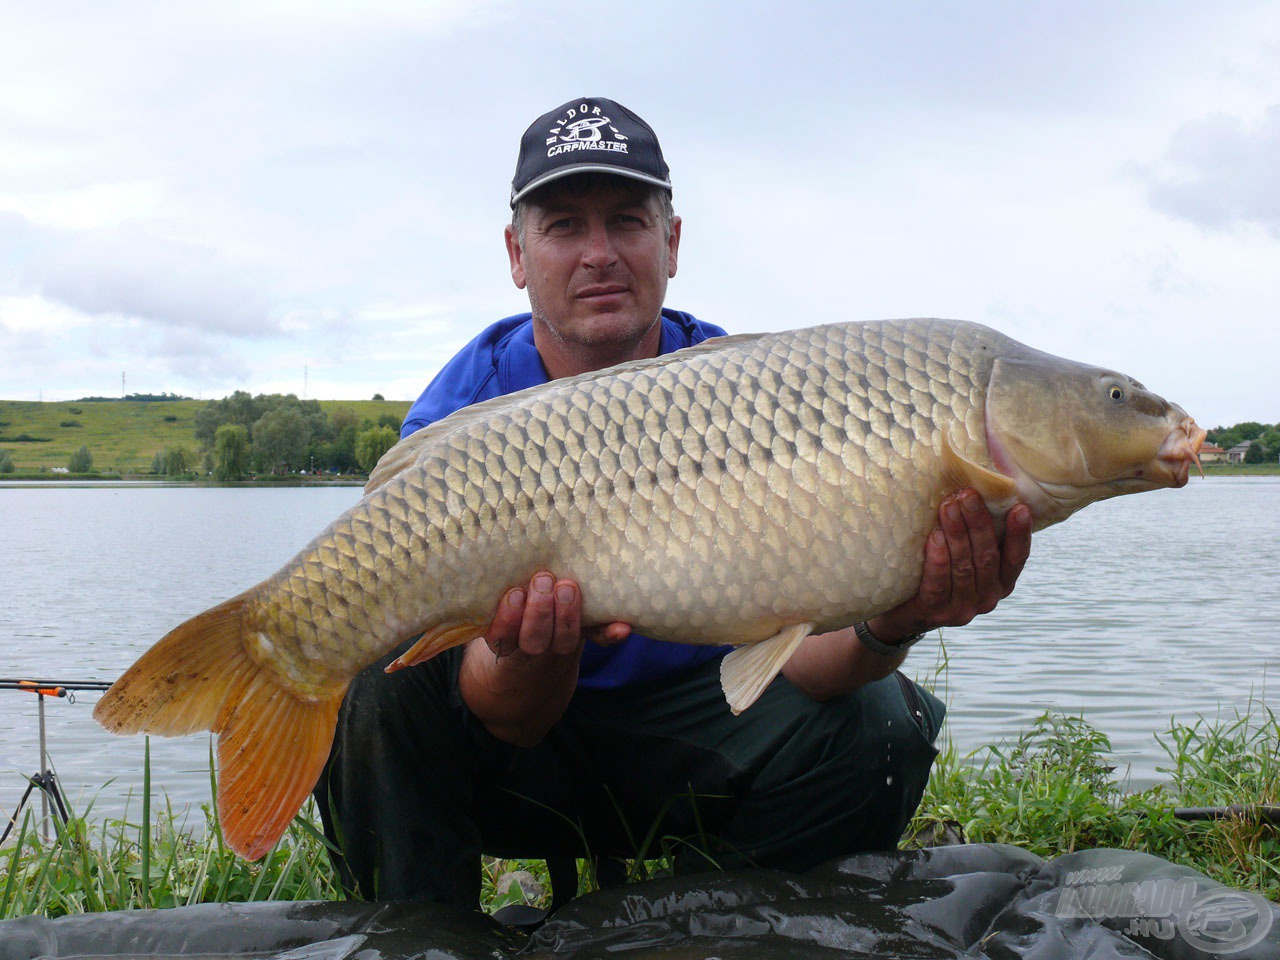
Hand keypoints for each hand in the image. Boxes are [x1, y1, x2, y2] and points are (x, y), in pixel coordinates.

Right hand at [482, 571, 630, 658]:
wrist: (535, 652)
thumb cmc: (511, 608)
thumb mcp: (497, 602)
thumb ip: (498, 585)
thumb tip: (484, 544)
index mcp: (504, 640)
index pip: (501, 637)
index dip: (508, 619)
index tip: (514, 594)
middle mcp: (531, 647)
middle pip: (534, 641)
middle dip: (539, 612)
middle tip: (543, 580)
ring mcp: (560, 644)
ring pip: (565, 641)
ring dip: (568, 616)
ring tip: (568, 587)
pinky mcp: (586, 637)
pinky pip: (598, 639)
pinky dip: (610, 634)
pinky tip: (622, 627)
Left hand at [868, 489, 1031, 641]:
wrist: (901, 612)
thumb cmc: (937, 572)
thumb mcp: (964, 556)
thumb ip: (976, 536)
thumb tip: (977, 489)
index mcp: (1001, 583)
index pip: (1016, 558)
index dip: (1019, 534)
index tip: (1019, 508)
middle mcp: (987, 598)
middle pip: (987, 556)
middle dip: (978, 522)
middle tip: (968, 494)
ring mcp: (962, 608)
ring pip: (963, 566)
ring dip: (957, 533)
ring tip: (949, 506)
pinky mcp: (935, 612)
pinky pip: (938, 583)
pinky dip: (938, 559)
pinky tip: (934, 538)